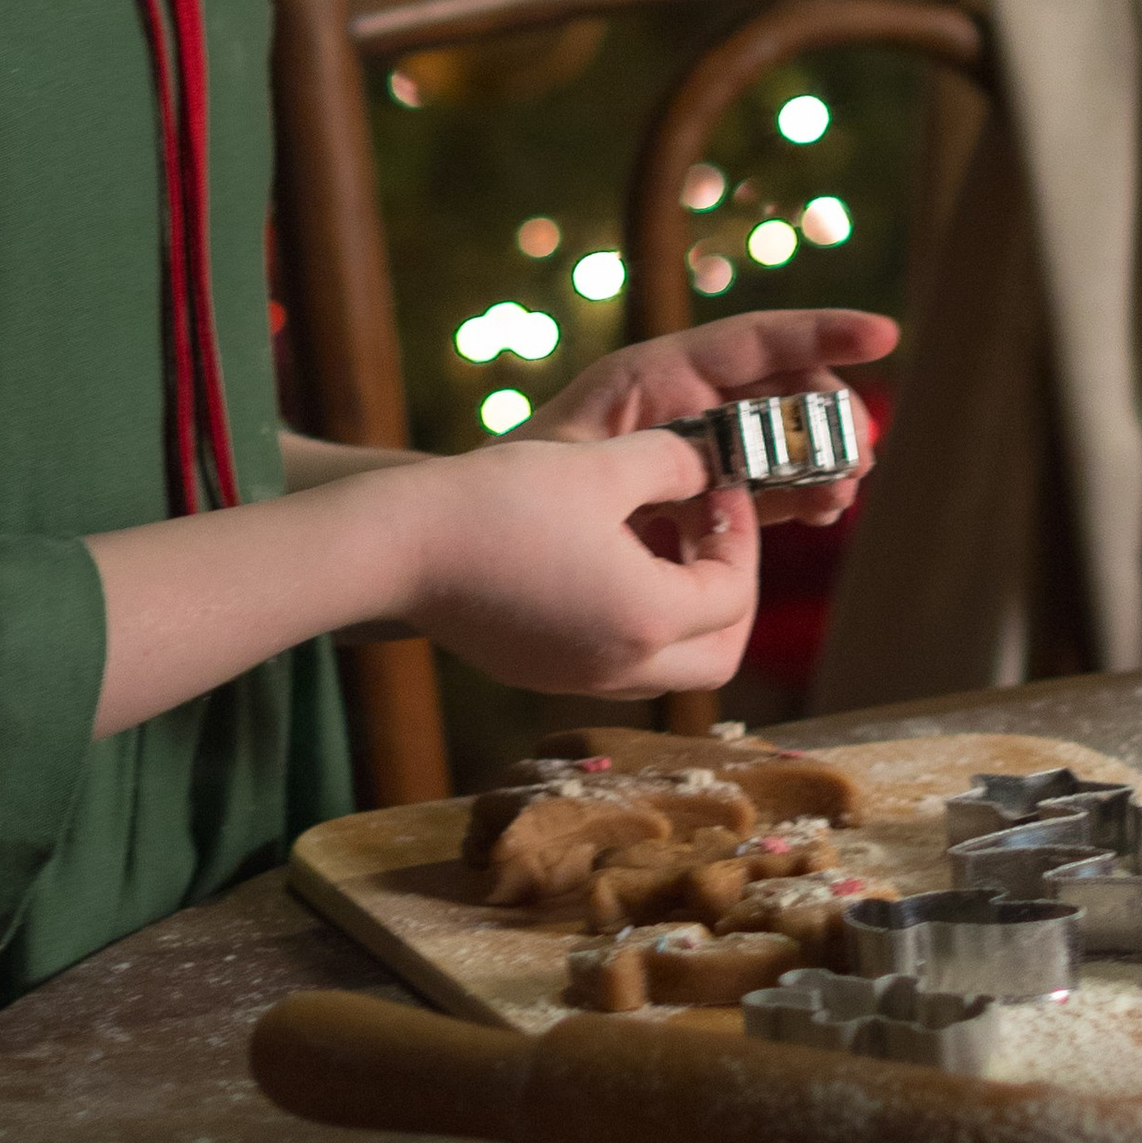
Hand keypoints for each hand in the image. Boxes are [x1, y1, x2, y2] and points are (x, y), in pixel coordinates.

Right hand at [393, 428, 758, 699]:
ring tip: (656, 536)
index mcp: (647, 620)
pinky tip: (603, 555)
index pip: (733, 596)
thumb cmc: (501, 502)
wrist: (400, 547)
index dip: (741, 537)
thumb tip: (707, 468)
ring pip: (667, 664)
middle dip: (729, 594)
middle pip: (717, 656)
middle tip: (710, 532)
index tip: (721, 488)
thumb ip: (673, 464)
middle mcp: (620, 667)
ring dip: (682, 608)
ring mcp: (577, 678)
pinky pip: (617, 658)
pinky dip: (634, 617)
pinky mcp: (541, 671)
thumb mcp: (601, 466)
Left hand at [526, 308, 895, 526]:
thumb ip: (652, 466)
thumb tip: (727, 475)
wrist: (478, 535)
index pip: (750, 342)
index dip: (819, 332)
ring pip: (777, 438)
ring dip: (817, 461)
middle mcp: (680, 402)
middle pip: (777, 389)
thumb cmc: (519, 490)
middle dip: (826, 413)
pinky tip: (817, 515)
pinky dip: (793, 495)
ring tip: (840, 495)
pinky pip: (759, 483)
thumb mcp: (584, 469)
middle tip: (860, 453)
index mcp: (654, 378)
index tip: (882, 333)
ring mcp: (691, 447)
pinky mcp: (694, 490)